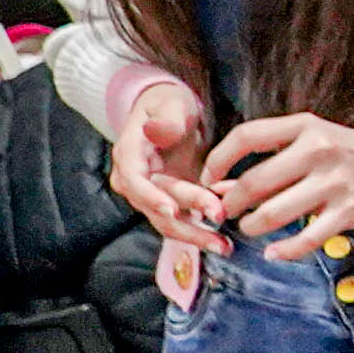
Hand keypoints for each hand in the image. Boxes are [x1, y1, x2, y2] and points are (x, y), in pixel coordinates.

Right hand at [107, 78, 229, 253]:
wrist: (168, 114)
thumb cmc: (168, 105)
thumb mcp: (171, 105)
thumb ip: (167, 120)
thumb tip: (153, 131)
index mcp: (129, 156)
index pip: (135, 181)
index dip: (152, 197)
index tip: (174, 210)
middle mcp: (134, 181)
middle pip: (156, 208)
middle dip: (187, 222)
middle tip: (218, 230)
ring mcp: (150, 195)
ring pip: (169, 222)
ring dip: (195, 236)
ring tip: (224, 247)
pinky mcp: (168, 202)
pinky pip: (183, 220)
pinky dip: (202, 228)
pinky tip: (224, 238)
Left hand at [208, 113, 353, 242]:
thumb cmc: (343, 155)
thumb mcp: (309, 143)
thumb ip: (267, 160)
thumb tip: (218, 187)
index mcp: (305, 127)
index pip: (247, 136)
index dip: (218, 159)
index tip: (208, 179)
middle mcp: (319, 150)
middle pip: (255, 181)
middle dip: (232, 203)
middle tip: (227, 212)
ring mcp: (335, 182)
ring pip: (275, 213)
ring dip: (252, 226)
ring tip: (250, 227)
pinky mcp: (348, 212)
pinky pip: (306, 239)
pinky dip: (283, 250)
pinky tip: (273, 252)